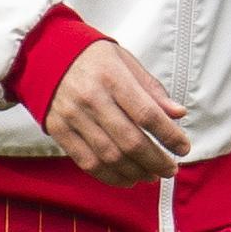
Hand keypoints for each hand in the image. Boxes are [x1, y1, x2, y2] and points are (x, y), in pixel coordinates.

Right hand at [44, 41, 189, 187]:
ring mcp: (73, 117)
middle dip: (155, 160)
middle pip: (130, 140)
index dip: (169, 135)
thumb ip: (151, 89)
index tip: (183, 147)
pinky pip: (88, 162)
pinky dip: (110, 177)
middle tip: (171, 168)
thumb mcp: (125, 61)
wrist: (47, 53)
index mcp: (112, 76)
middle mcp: (92, 98)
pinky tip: (128, 178)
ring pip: (110, 156)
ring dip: (136, 172)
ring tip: (152, 175)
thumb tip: (178, 114)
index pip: (147, 113)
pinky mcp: (59, 131)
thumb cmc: (92, 56)